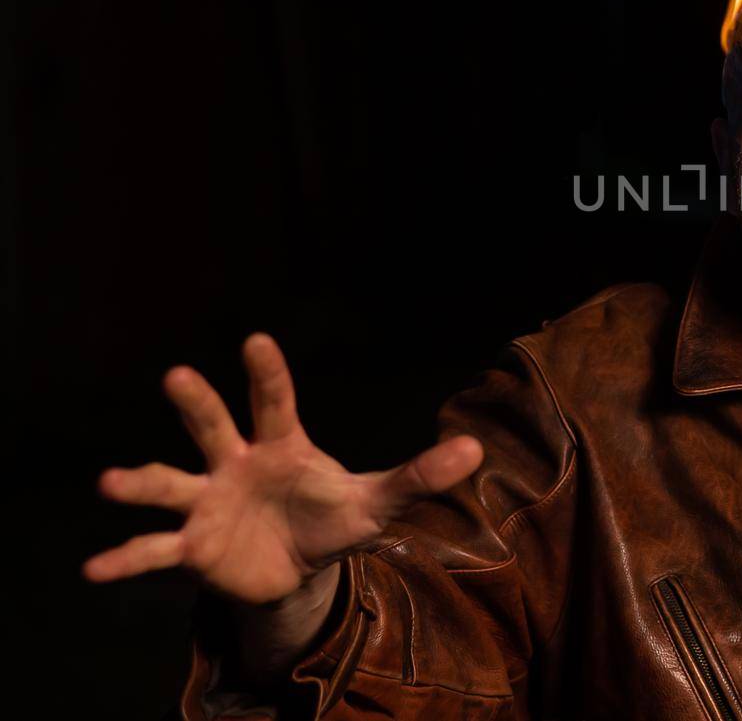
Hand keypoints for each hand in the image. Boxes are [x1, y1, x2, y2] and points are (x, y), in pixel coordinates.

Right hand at [84, 333, 483, 605]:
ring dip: (140, 482)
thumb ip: (419, 476)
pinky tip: (94, 569)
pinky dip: (125, 558)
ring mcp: (206, 502)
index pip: (275, 402)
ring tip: (111, 481)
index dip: (267, 373)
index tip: (256, 341)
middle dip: (197, 403)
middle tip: (177, 375)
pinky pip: (154, 551)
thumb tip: (474, 449)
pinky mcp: (191, 547)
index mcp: (281, 445)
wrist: (294, 571)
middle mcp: (234, 463)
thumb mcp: (377, 502)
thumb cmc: (331, 520)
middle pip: (212, 426)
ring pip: (169, 483)